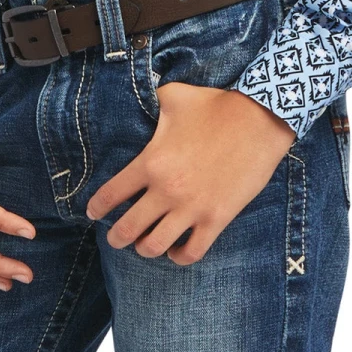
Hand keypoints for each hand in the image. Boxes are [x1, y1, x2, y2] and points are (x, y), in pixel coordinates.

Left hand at [84, 80, 296, 264]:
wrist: (258, 119)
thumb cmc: (215, 105)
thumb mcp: (173, 96)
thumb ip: (150, 101)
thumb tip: (137, 94)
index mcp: (151, 162)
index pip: (111, 194)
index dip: (96, 208)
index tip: (92, 213)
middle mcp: (166, 190)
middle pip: (127, 229)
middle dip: (116, 237)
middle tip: (115, 237)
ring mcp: (192, 208)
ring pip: (154, 246)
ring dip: (144, 249)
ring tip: (144, 245)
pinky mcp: (216, 219)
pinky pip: (191, 253)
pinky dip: (179, 256)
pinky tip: (175, 251)